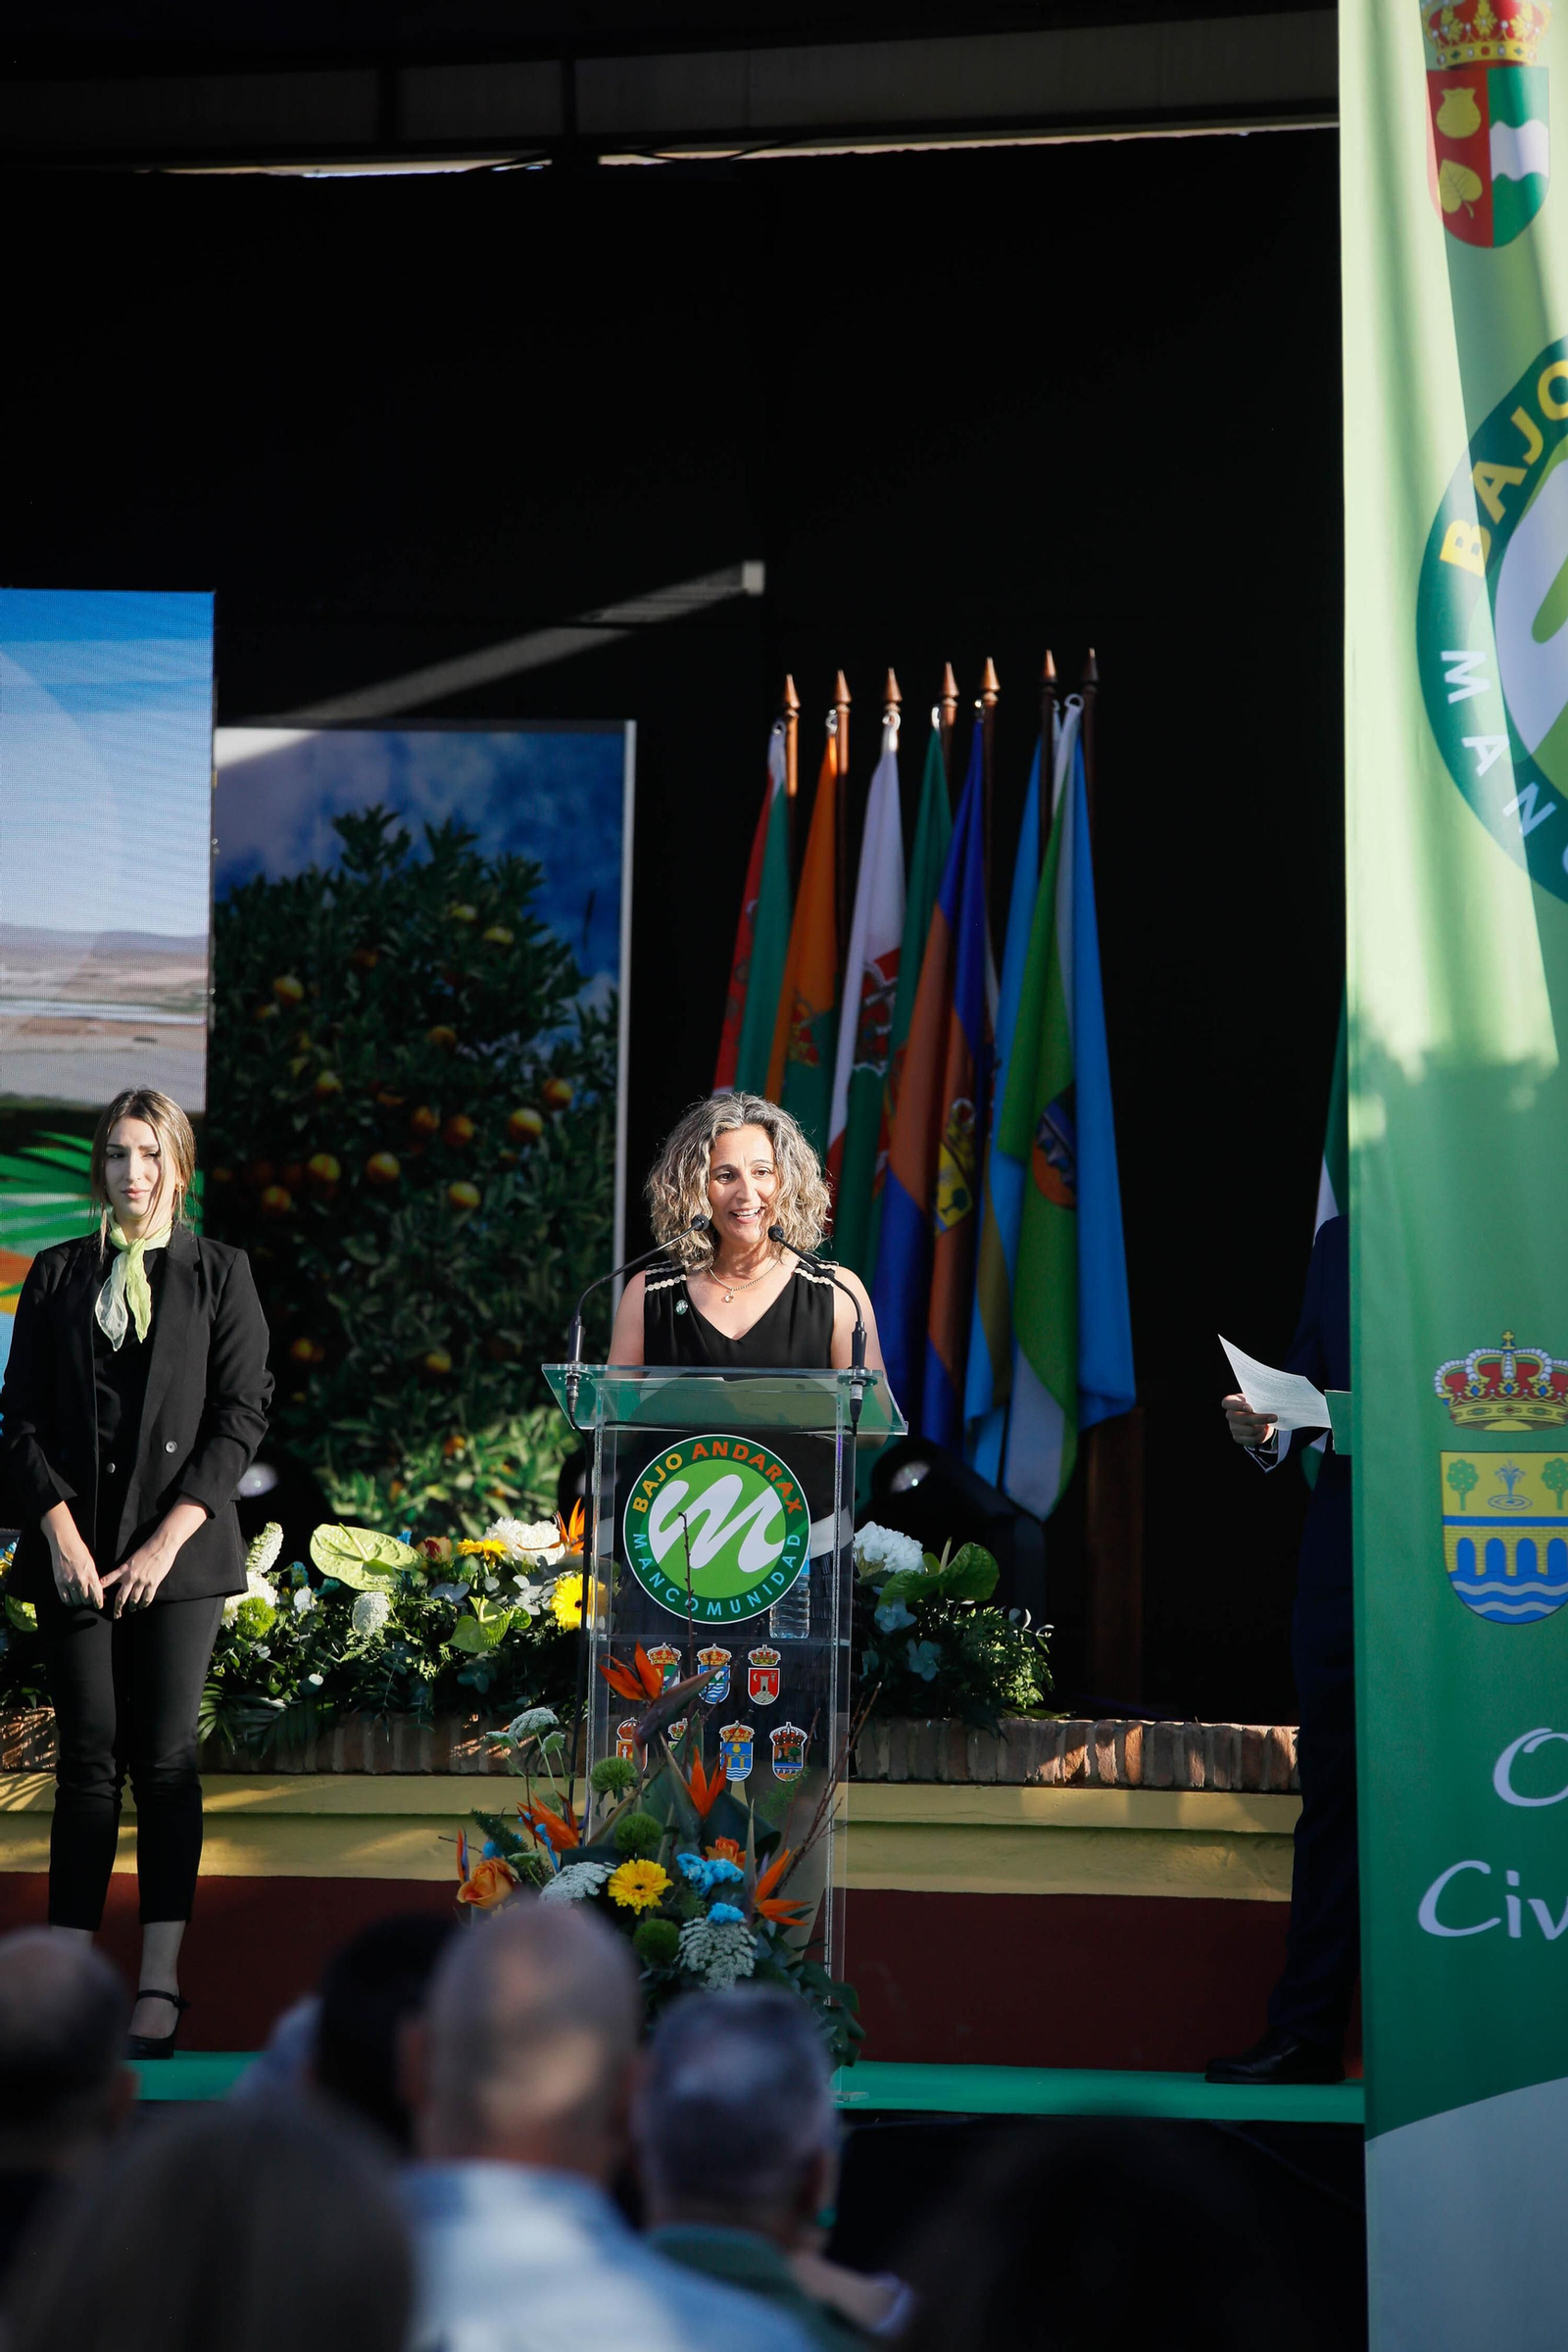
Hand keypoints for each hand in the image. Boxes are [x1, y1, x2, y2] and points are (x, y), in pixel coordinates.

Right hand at [42, 1503, 102, 1610]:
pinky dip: (69, 1602)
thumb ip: (94, 1578)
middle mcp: (81, 1580)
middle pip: (86, 1600)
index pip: (97, 1594)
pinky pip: (65, 1599)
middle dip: (88, 1601)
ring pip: (76, 1601)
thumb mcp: (91, 1564)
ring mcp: (69, 1582)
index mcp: (91, 1574)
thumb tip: (98, 1591)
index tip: (98, 1606)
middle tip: (88, 1600)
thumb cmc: (80, 1552)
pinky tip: (71, 1600)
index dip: (98, 1603)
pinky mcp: (59, 1582)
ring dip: (78, 1602)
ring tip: (79, 1599)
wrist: (65, 1543)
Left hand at [100, 1499, 206, 1619]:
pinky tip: (143, 1605)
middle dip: (118, 1608)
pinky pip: (147, 1597)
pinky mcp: (153, 1583)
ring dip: (132, 1606)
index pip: (108, 1580)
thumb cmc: (148, 1548)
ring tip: (132, 1609)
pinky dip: (144, 1603)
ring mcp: (142, 1581)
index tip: (97, 1597)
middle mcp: (131, 1577)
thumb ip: (126, 1568)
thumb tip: (123, 1576)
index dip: (102, 1589)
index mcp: (124, 1569)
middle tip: (116, 1615)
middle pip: (121, 1597)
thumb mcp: (132, 1558)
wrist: (161, 1545)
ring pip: (134, 1599)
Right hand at [1222, 1393, 1275, 1448]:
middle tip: (1274, 1417)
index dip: (1237, 1406)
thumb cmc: (1256, 1404)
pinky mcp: (1238, 1438)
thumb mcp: (1255, 1398)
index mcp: (1231, 1402)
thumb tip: (1270, 1405)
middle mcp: (1230, 1415)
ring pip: (1249, 1430)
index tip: (1249, 1407)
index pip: (1226, 1403)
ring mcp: (1233, 1428)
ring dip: (1262, 1427)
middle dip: (1260, 1419)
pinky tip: (1265, 1430)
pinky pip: (1252, 1439)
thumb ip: (1258, 1400)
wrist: (1256, 1416)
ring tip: (1269, 1423)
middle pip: (1241, 1419)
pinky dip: (1262, 1435)